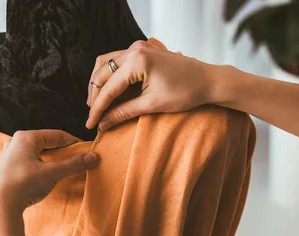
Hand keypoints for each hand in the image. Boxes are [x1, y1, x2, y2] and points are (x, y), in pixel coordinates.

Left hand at [0, 130, 97, 214]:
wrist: (1, 205)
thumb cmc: (26, 183)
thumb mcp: (54, 173)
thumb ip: (73, 164)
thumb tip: (92, 157)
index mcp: (27, 138)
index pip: (57, 135)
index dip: (73, 143)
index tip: (85, 152)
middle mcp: (14, 143)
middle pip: (42, 143)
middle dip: (57, 150)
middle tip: (71, 160)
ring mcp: (5, 158)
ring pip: (25, 151)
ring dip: (37, 156)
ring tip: (47, 163)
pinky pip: (11, 165)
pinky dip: (18, 167)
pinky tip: (18, 171)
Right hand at [86, 40, 222, 130]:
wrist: (208, 80)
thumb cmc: (185, 92)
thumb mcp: (151, 105)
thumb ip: (124, 113)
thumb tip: (103, 124)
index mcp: (137, 61)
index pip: (109, 88)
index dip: (97, 109)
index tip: (90, 125)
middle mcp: (134, 49)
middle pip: (102, 72)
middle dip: (95, 96)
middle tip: (92, 116)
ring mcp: (138, 47)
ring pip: (106, 64)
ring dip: (99, 84)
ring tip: (97, 104)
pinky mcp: (142, 50)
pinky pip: (117, 61)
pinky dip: (110, 76)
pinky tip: (109, 91)